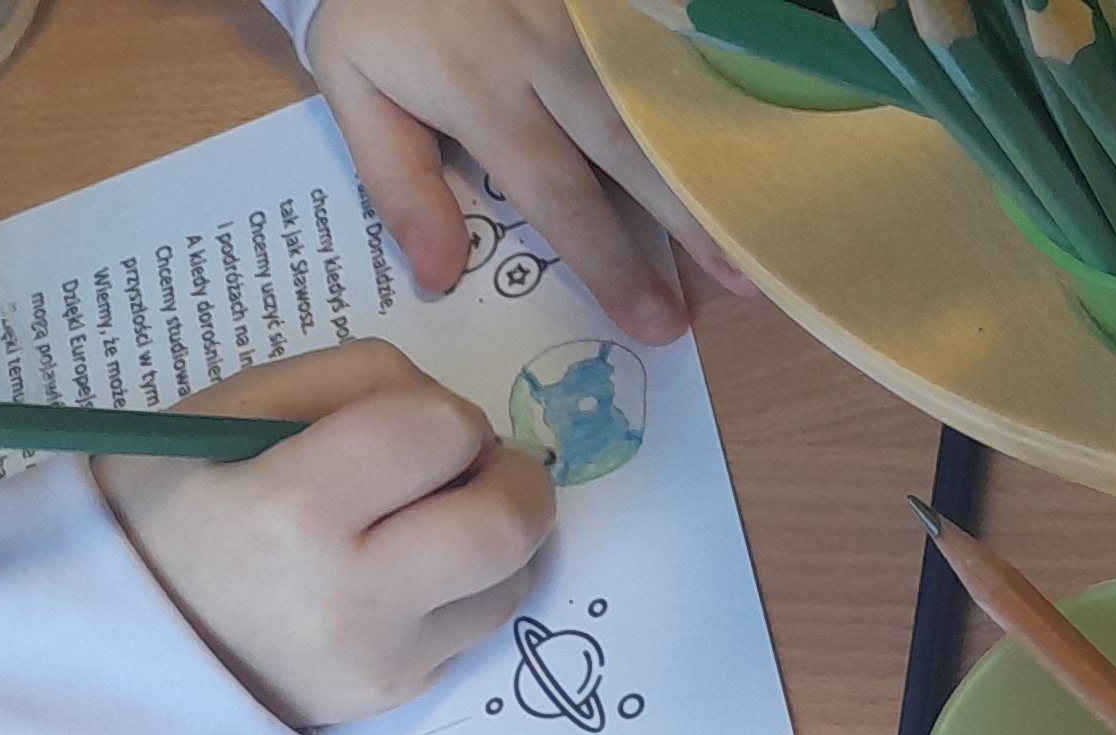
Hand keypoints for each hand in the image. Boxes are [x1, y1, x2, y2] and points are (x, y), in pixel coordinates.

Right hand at [97, 345, 554, 731]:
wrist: (128, 634)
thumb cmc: (173, 505)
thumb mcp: (229, 412)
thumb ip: (349, 385)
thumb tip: (452, 409)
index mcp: (291, 508)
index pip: (434, 433)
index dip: (450, 413)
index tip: (427, 420)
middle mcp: (348, 596)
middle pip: (503, 526)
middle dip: (515, 479)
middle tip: (485, 464)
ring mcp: (381, 660)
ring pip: (511, 583)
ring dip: (501, 537)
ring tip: (444, 516)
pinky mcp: (398, 696)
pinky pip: (480, 629)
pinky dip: (470, 587)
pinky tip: (417, 569)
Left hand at [303, 0, 742, 343]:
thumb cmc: (380, 12)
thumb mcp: (352, 85)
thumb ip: (396, 179)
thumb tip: (439, 272)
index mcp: (481, 89)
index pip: (557, 193)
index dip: (610, 262)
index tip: (656, 322)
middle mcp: (546, 56)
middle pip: (631, 152)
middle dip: (690, 224)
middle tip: (744, 285)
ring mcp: (589, 22)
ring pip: (663, 105)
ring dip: (714, 171)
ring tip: (763, 229)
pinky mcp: (614, 5)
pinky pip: (670, 58)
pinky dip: (713, 110)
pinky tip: (754, 154)